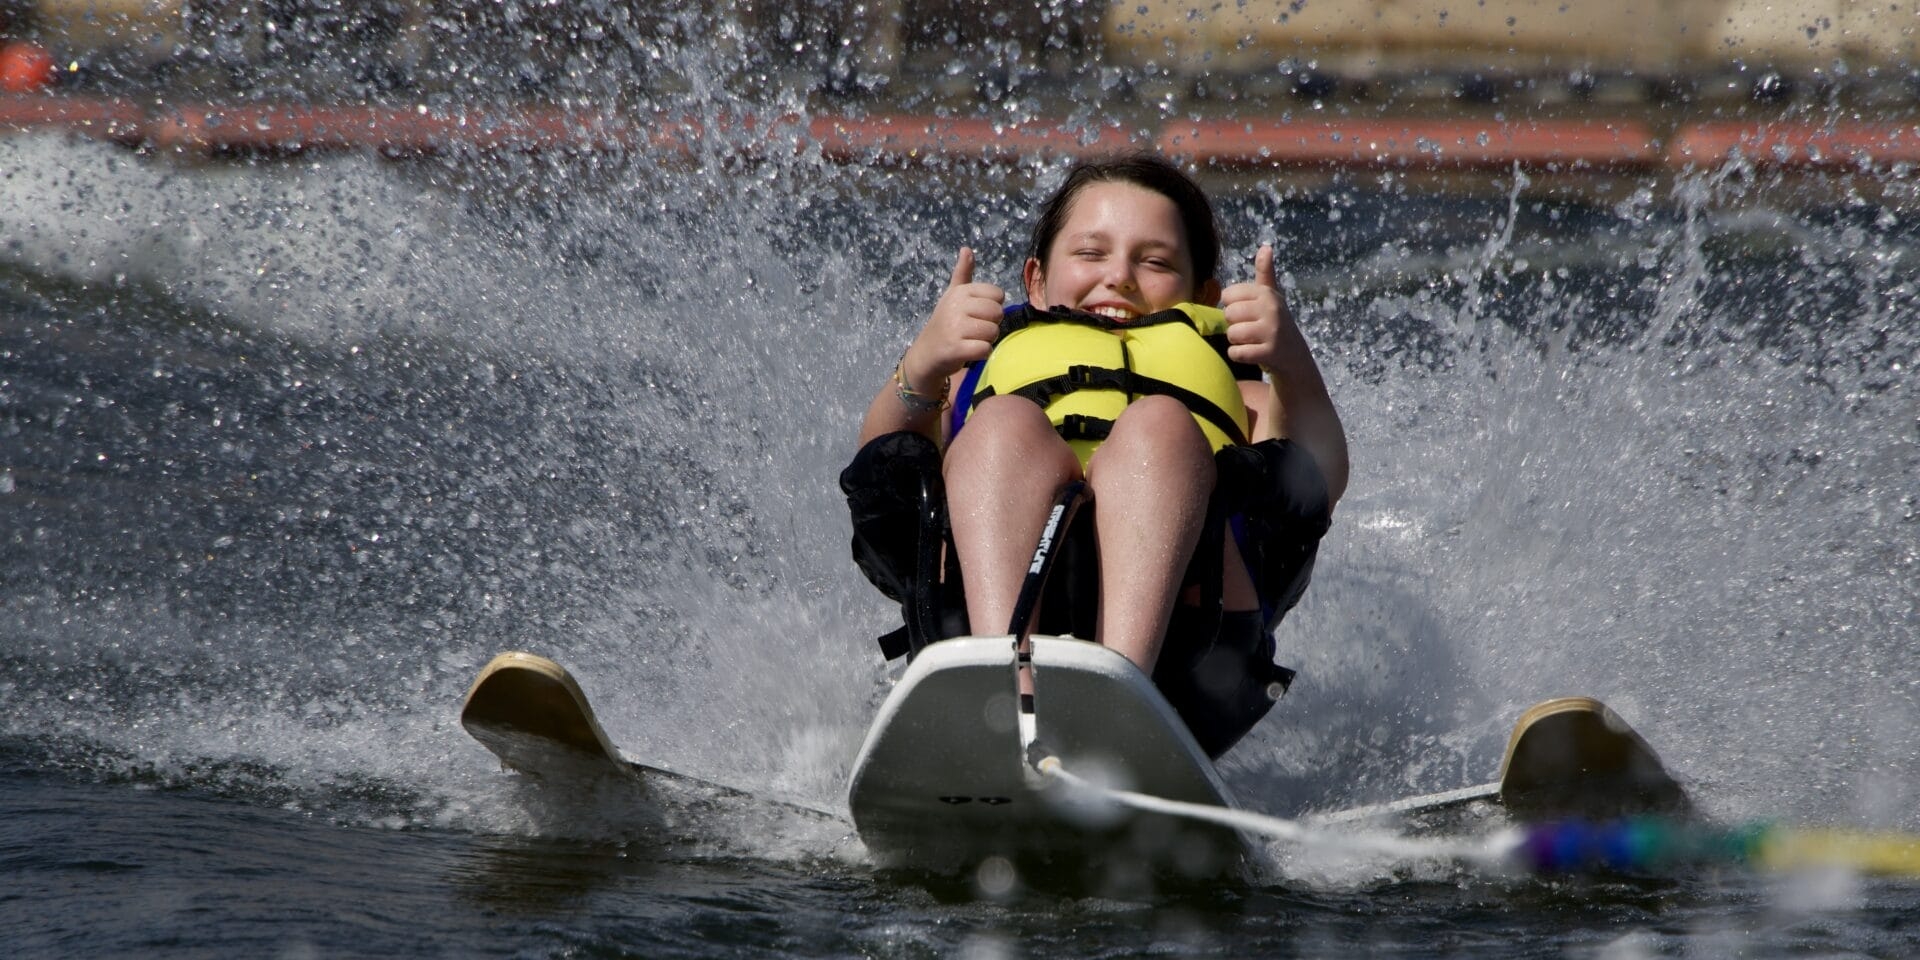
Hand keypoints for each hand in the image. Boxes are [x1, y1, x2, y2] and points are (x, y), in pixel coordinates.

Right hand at [903, 247, 1003, 391]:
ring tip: (970, 340)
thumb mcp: (952, 296)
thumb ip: (962, 274)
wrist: (926, 354)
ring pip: (993, 332)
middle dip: (991, 324)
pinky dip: (982, 353)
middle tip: (974, 330)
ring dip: (986, 340)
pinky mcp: (955, 348)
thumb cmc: (945, 323)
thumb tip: (966, 249)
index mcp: (960, 292)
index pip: (997, 295)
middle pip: (998, 313)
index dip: (992, 307)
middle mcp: (956, 306)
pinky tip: (970, 352)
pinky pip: (985, 349)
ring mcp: (955, 327)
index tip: (976, 314)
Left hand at [1218, 243, 1294, 368]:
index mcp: (1267, 293)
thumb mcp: (1271, 296)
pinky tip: (1251, 353)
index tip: (1247, 313)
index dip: (1232, 307)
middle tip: (1250, 329)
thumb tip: (1266, 246)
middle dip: (1234, 325)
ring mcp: (1271, 331)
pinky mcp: (1269, 352)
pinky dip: (1238, 355)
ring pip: (1232, 334)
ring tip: (1251, 341)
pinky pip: (1237, 352)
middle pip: (1229, 314)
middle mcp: (1271, 309)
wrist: (1295, 356)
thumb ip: (1265, 273)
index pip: (1228, 295)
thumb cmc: (1276, 322)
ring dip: (1236, 341)